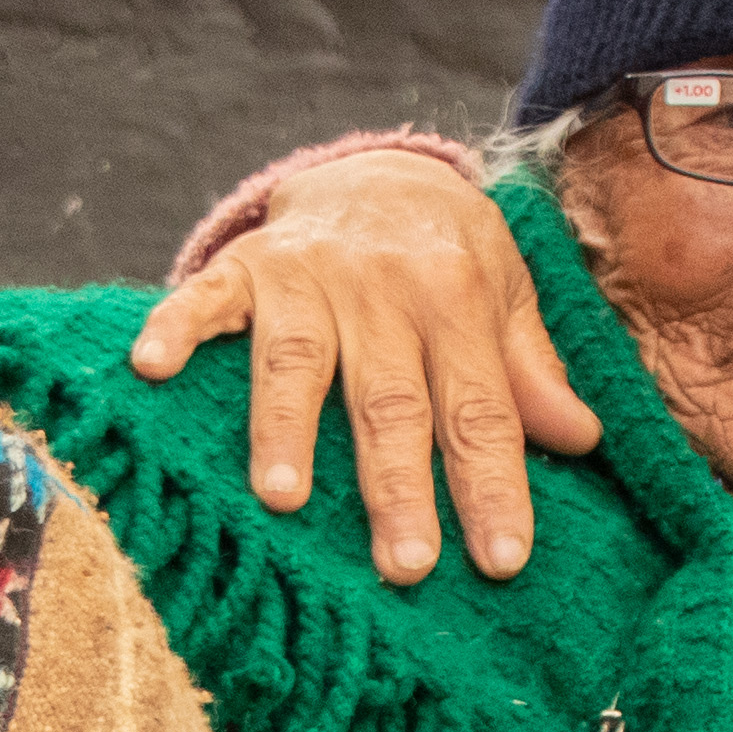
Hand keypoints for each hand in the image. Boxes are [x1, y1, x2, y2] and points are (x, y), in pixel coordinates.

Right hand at [126, 145, 598, 583]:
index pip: (480, 408)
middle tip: (404, 564)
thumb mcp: (504, 293)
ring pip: (298, 359)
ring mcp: (309, 275)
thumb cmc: (446, 253)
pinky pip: (206, 297)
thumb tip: (581, 440)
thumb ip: (530, 367)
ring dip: (286, 427)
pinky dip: (177, 329)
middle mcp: (383, 286)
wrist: (376, 168)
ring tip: (282, 500)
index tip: (502, 561)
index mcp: (457, 297)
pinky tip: (151, 368)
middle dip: (398, 484)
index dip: (492, 485)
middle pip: (391, 399)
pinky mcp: (246, 265)